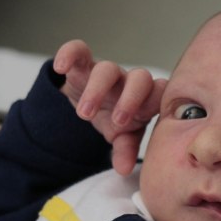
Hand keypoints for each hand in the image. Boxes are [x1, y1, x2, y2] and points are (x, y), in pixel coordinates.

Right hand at [53, 40, 167, 174]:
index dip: (153, 105)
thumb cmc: (116, 120)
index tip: (138, 125)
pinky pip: (79, 50)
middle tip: (117, 121)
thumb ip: (126, 150)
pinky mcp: (83, 64)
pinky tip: (60, 67)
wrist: (94, 106)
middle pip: (139, 78)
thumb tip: (124, 170)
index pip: (160, 94)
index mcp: (147, 99)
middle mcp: (130, 82)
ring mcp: (108, 72)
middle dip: (130, 99)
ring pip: (107, 69)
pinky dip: (70, 54)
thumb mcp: (122, 137)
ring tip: (85, 114)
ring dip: (96, 91)